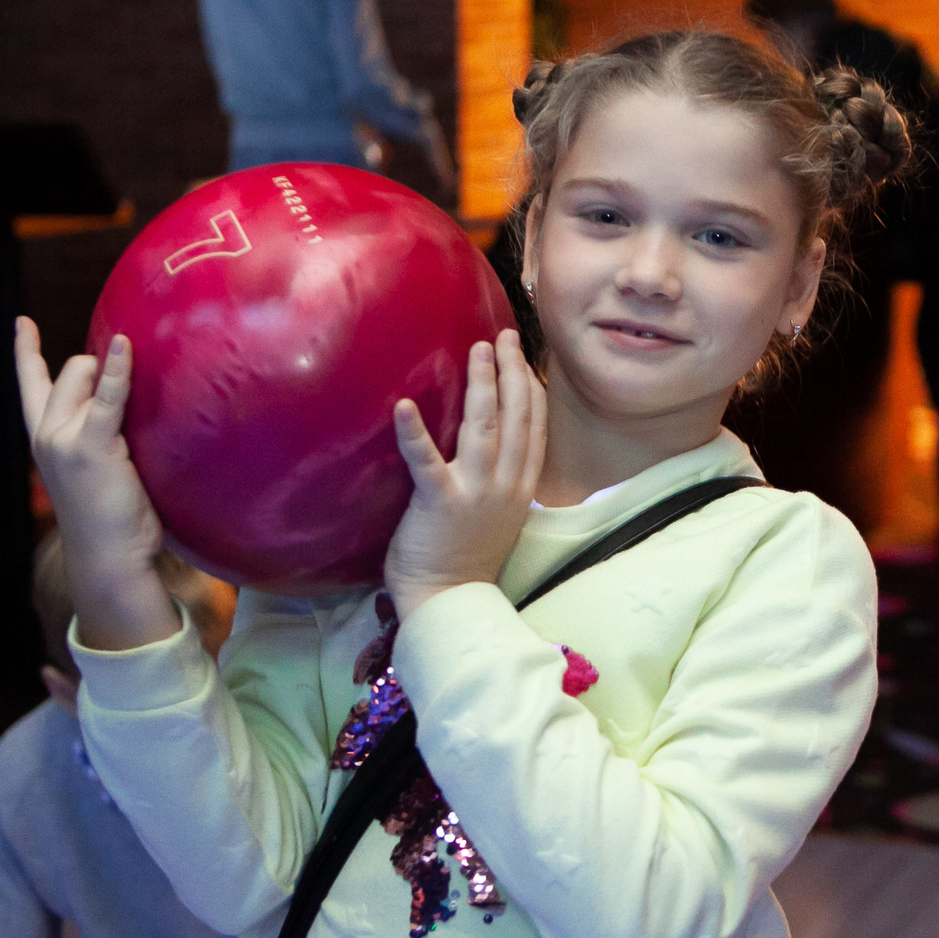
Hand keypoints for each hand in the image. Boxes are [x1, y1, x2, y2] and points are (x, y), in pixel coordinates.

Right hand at [15, 318, 177, 647]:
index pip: (31, 385)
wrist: (109, 558)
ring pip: (83, 375)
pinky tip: (124, 347)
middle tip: (129, 402)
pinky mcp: (89, 446)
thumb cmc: (114, 519)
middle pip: (69, 372)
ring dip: (112, 373)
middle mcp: (45, 434)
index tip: (21, 322)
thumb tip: (124, 398)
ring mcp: (62, 439)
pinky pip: (107, 397)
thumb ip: (99, 433)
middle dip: (98, 369)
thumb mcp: (99, 467)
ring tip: (138, 406)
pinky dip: (117, 371)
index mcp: (45, 439)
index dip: (26, 351)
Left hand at [383, 330, 544, 613]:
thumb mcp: (501, 517)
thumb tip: (496, 450)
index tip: (523, 358)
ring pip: (485, 427)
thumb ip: (503, 482)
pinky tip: (403, 405)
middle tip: (503, 336)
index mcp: (521, 487)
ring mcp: (476, 492)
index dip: (530, 388)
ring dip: (483, 384)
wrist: (449, 601)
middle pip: (515, 417)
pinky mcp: (440, 502)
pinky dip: (414, 433)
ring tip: (478, 349)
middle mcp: (506, 484)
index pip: (534, 428)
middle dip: (511, 371)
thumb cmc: (466, 560)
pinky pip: (426, 461)